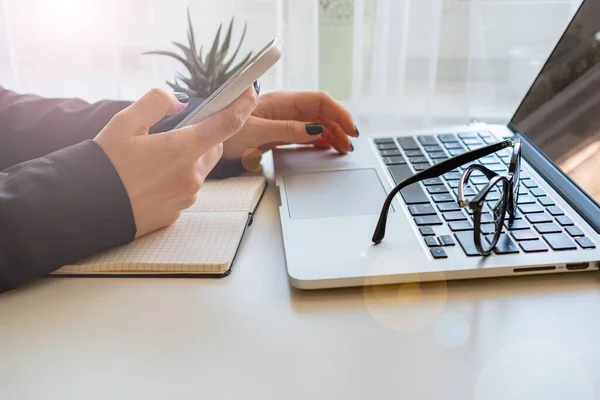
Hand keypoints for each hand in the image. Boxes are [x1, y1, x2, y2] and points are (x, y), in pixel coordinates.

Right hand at [94, 87, 256, 236]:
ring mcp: (186, 197)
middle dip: (204, 136)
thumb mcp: (124, 123)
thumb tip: (179, 103)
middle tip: (177, 132)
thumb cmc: (103, 165)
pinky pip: (187, 190)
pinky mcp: (177, 213)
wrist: (84, 208)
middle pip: (214, 147)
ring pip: (200, 170)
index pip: (227, 124)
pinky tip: (151, 179)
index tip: (248, 93)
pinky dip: (177, 180)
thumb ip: (156, 103)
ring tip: (154, 159)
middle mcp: (191, 175)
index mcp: (182, 149)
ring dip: (189, 159)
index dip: (242, 106)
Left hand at [221, 92, 357, 164]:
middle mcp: (284, 109)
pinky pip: (302, 134)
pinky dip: (317, 140)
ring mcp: (280, 121)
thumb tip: (314, 131)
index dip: (338, 112)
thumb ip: (286, 129)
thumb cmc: (222, 129)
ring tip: (342, 148)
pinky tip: (326, 147)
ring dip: (330, 134)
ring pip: (313, 125)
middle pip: (319, 113)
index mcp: (281, 102)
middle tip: (349, 144)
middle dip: (338, 126)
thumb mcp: (256, 132)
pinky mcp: (275, 133)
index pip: (318, 101)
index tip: (349, 127)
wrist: (202, 138)